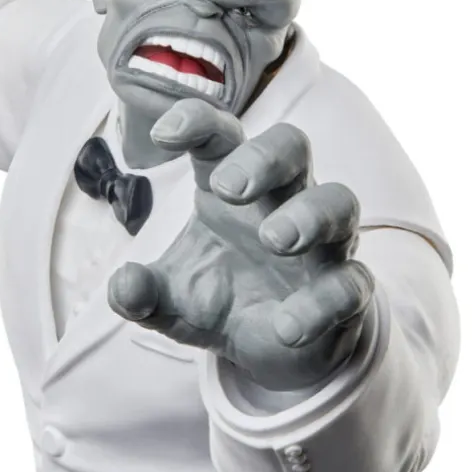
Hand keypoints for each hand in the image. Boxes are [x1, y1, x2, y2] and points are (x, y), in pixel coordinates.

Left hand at [108, 98, 374, 390]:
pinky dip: (321, 303)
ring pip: (337, 201)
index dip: (196, 122)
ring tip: (273, 239)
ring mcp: (320, 243)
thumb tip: (122, 287)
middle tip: (228, 188)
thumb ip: (139, 292)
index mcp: (231, 185)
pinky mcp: (344, 290)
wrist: (271, 349)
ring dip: (309, 215)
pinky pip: (351, 284)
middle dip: (263, 158)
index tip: (162, 135)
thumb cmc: (219, 299)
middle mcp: (280, 201)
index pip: (221, 135)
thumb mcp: (168, 299)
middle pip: (291, 145)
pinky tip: (286, 326)